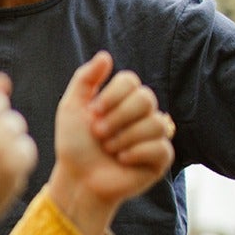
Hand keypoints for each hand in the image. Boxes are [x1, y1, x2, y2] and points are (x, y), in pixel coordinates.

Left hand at [48, 51, 173, 234]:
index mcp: (123, 99)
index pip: (130, 81)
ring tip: (109, 149)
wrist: (78, 178)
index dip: (111, 96)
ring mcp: (155, 134)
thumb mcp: (72, 108)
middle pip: (145, 98)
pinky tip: (122, 160)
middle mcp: (143, 113)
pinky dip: (135, 154)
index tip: (93, 112)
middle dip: (116, 118)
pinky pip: (160, 147)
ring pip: (154, 123)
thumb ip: (85, 80)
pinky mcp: (162, 157)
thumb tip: (106, 56)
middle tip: (98, 133)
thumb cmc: (75, 144)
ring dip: (123, 138)